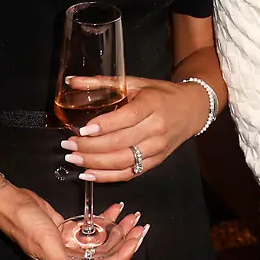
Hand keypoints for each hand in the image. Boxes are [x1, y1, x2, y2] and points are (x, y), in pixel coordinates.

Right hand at [0, 181, 146, 259]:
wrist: (11, 203)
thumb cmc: (26, 225)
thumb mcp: (48, 246)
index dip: (121, 257)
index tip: (136, 241)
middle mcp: (71, 258)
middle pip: (105, 254)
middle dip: (125, 241)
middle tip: (140, 226)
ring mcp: (70, 244)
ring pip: (101, 240)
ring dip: (117, 229)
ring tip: (132, 215)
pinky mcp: (68, 230)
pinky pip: (92, 228)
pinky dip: (104, 219)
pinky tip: (115, 209)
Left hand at [61, 76, 209, 181]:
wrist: (192, 109)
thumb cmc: (160, 94)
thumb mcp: (135, 83)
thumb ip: (102, 83)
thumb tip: (70, 82)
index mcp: (152, 104)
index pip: (127, 118)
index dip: (103, 126)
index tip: (81, 130)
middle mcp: (157, 128)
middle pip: (120, 142)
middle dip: (90, 147)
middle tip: (68, 145)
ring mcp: (157, 148)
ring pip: (123, 161)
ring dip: (95, 163)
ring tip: (73, 158)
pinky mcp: (156, 162)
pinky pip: (129, 173)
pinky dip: (107, 177)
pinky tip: (88, 174)